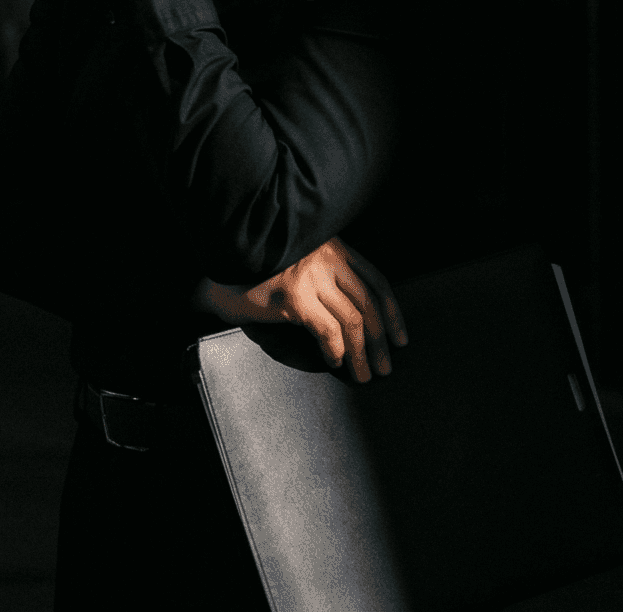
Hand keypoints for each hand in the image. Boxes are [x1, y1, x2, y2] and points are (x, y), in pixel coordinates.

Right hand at [197, 236, 407, 383]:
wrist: (223, 258)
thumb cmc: (260, 265)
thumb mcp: (302, 259)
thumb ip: (327, 273)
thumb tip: (356, 317)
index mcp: (334, 247)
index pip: (377, 281)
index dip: (392, 314)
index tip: (399, 339)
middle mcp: (327, 258)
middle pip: (368, 304)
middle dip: (381, 341)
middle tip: (385, 366)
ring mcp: (311, 276)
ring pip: (352, 321)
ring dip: (363, 354)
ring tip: (364, 374)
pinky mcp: (294, 296)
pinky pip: (327, 331)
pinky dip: (336, 350)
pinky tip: (335, 362)